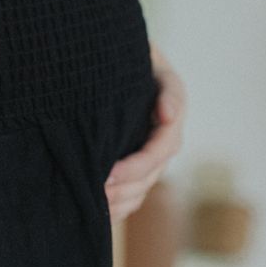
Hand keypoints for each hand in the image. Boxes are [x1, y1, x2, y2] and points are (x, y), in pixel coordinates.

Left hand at [104, 44, 185, 221]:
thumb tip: (168, 116)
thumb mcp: (149, 57)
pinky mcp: (137, 166)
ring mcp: (153, 156)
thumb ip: (164, 86)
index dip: (137, 166)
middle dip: (123, 188)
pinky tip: (96, 214)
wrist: (116, 55)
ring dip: (120, 202)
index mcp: (172, 109)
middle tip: (94, 193)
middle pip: (150, 175)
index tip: (109, 174)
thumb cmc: (128, 52)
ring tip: (93, 207)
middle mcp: (165, 137)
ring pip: (141, 189)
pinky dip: (116, 209)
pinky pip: (132, 196)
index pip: (162, 148)